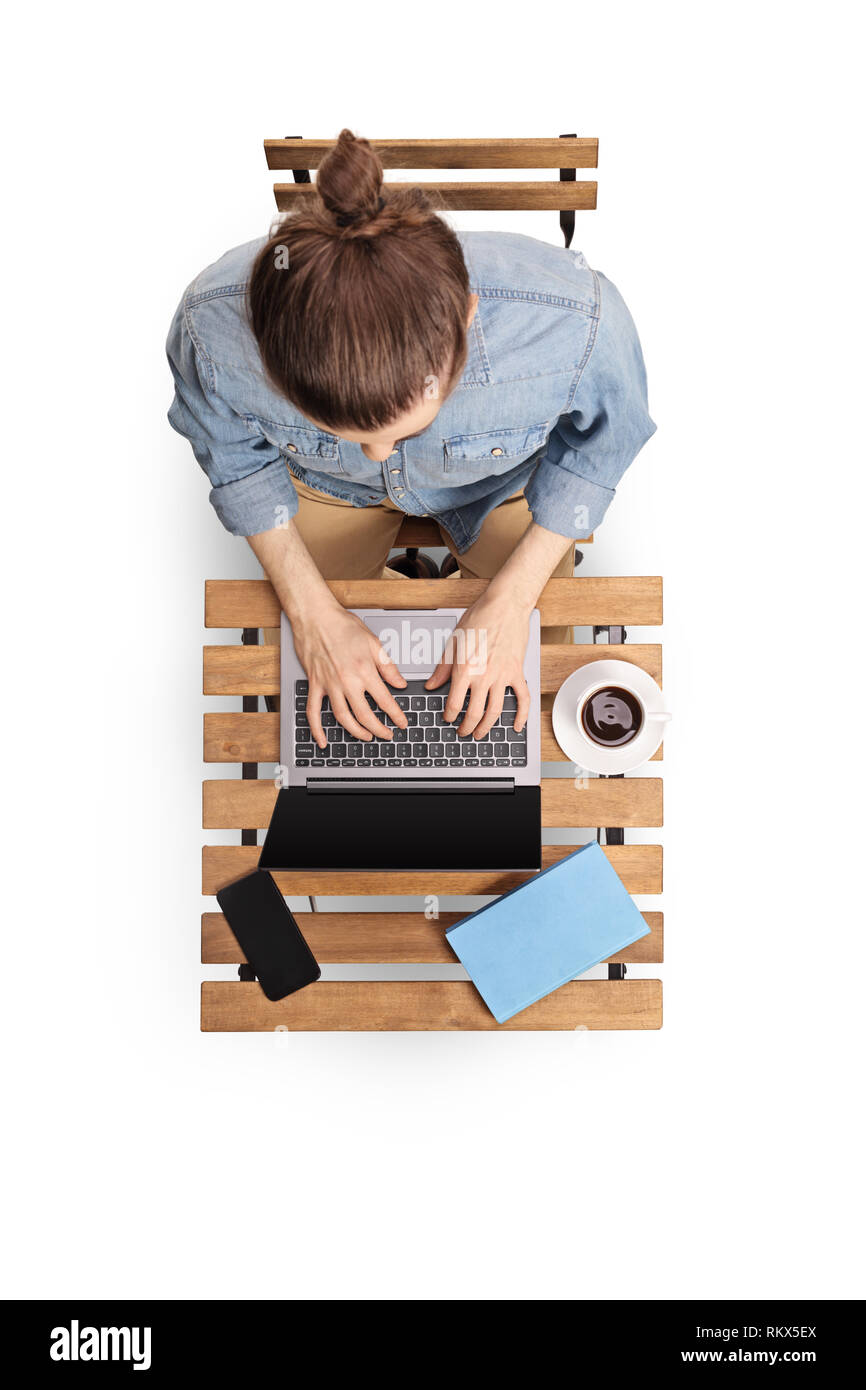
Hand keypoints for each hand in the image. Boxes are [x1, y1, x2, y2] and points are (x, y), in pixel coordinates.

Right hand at [292, 602, 407, 749]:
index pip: (385, 700)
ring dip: (356, 732)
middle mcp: (347, 681)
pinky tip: (323, 741)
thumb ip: (388, 666)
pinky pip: (313, 712)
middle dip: (379, 729)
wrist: (315, 616)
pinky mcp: (314, 684)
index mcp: (365, 670)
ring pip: (343, 718)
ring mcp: (329, 685)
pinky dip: (317, 729)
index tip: (402, 723)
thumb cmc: (343, 625)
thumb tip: (400, 683)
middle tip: (387, 735)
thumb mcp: (373, 642)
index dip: (396, 715)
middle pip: (365, 715)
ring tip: (367, 737)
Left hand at [426, 591, 530, 737]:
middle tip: (462, 732)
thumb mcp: (454, 642)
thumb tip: (432, 685)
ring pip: (495, 712)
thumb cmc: (480, 618)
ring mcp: (503, 676)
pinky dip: (521, 716)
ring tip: (480, 734)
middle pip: (474, 713)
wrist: (505, 605)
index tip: (448, 719)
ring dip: (486, 727)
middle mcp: (484, 676)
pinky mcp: (517, 673)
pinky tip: (516, 727)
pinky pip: (522, 699)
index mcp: (465, 669)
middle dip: (466, 727)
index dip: (449, 716)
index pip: (454, 704)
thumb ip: (443, 668)